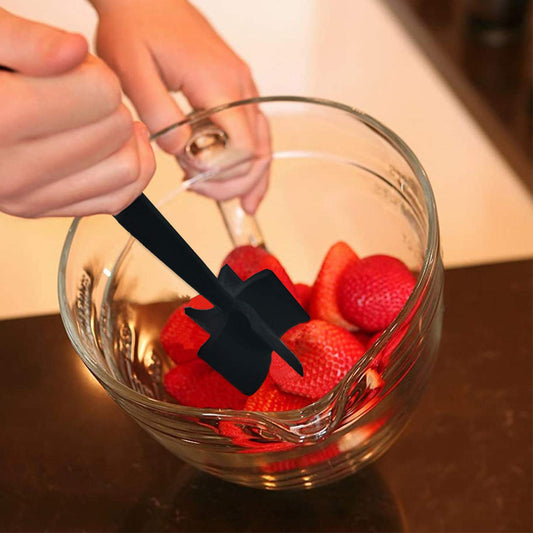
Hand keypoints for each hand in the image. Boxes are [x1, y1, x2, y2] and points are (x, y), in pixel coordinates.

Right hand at [0, 8, 154, 217]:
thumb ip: (27, 39)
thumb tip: (76, 52)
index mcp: (0, 118)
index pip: (100, 94)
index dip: (95, 71)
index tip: (73, 68)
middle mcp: (12, 170)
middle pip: (115, 129)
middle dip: (106, 101)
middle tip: (77, 92)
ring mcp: (29, 197)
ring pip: (126, 169)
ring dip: (122, 137)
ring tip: (92, 118)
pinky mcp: (43, 211)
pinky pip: (118, 199)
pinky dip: (127, 169)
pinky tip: (112, 146)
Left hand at [92, 0, 269, 213]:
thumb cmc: (135, 25)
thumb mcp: (131, 70)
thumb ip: (158, 114)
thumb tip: (182, 151)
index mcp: (219, 83)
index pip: (242, 147)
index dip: (220, 171)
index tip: (188, 170)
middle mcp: (241, 87)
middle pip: (258, 153)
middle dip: (231, 182)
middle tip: (197, 188)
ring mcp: (243, 89)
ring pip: (262, 146)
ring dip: (244, 177)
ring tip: (229, 199)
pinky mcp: (237, 91)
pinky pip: (254, 134)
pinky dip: (249, 163)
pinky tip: (243, 184)